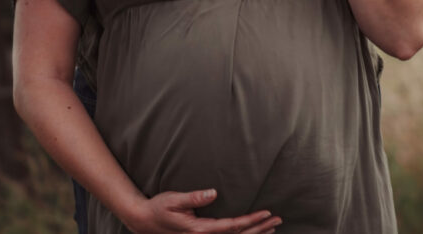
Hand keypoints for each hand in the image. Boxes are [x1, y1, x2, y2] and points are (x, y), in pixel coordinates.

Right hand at [126, 188, 281, 233]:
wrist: (144, 222)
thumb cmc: (159, 208)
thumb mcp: (174, 200)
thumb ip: (193, 197)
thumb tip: (214, 193)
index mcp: (200, 230)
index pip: (232, 227)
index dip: (251, 221)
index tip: (266, 213)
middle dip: (259, 229)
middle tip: (278, 219)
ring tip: (272, 227)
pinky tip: (251, 232)